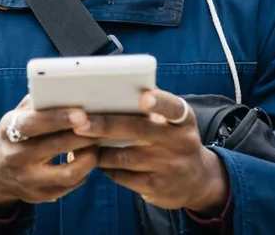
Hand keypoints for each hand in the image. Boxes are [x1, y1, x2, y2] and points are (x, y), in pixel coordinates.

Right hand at [0, 95, 98, 211]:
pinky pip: (72, 184)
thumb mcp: (17, 116)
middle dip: (83, 136)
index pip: (32, 124)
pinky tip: (87, 158)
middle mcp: (15, 157)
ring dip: (89, 157)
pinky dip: (84, 170)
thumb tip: (66, 88)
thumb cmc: (16, 135)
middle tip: (103, 125)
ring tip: (97, 143)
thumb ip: (38, 103)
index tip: (82, 114)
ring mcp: (28, 180)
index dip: (58, 118)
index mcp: (9, 131)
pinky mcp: (41, 196)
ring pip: (69, 173)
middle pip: (55, 147)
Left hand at [76, 89, 229, 212]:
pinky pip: (122, 176)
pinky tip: (92, 159)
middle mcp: (180, 142)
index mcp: (183, 120)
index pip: (173, 108)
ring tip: (77, 140)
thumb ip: (150, 106)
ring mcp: (169, 167)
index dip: (159, 102)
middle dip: (105, 125)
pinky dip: (104, 166)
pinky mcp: (157, 187)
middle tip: (80, 122)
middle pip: (138, 130)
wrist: (197, 182)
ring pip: (124, 156)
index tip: (143, 98)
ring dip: (97, 149)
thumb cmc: (171, 140)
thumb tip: (111, 86)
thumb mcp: (172, 122)